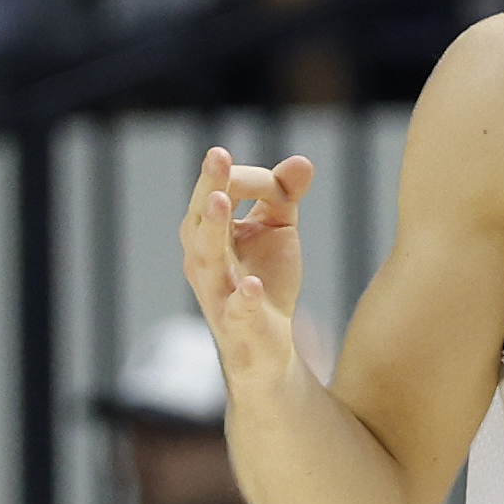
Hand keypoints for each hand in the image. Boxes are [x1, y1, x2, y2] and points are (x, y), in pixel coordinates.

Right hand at [180, 148, 314, 411]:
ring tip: (220, 201)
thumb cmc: (264, 280)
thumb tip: (302, 161)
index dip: (252, 181)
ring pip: (208, 259)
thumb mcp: (278, 230)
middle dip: (210, 186)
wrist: (267, 348)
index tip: (283, 184)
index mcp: (209, 233)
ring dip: (214, 229)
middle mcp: (203, 260)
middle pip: (202, 220)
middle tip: (217, 155)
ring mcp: (217, 294)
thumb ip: (285, 194)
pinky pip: (237, 311)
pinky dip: (242, 297)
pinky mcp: (239, 326)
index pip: (223, 193)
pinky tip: (251, 284)